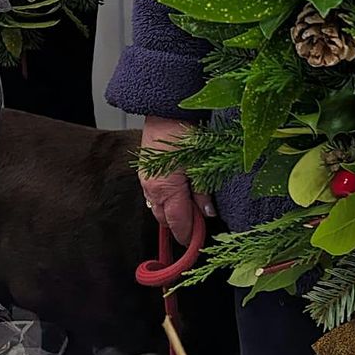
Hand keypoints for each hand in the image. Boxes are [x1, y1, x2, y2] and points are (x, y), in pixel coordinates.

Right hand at [140, 116, 215, 246]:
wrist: (166, 109)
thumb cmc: (184, 132)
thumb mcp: (201, 164)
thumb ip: (203, 192)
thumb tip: (208, 214)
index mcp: (166, 189)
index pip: (178, 223)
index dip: (190, 236)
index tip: (199, 245)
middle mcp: (152, 189)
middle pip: (166, 220)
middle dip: (182, 227)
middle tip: (200, 228)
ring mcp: (146, 182)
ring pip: (159, 210)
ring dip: (173, 215)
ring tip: (191, 213)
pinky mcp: (146, 174)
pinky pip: (155, 197)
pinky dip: (167, 202)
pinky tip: (179, 198)